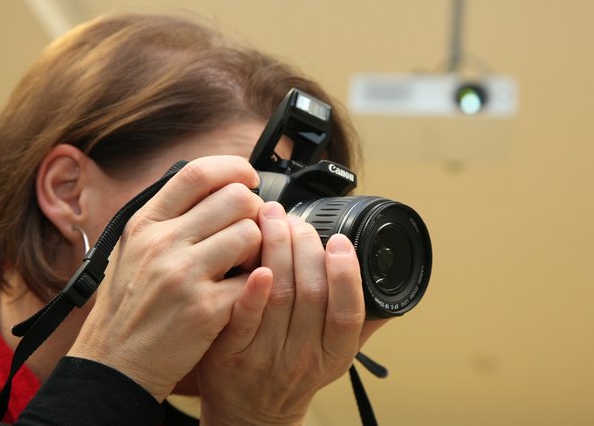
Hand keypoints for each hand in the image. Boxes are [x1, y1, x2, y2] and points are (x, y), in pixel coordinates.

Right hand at [68, 156, 264, 400]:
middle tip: (249, 230)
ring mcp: (184, 275)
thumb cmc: (129, 306)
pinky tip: (240, 293)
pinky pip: (254, 278)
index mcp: (146, 223)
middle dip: (254, 211)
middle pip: (235, 198)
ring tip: (244, 264)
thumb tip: (215, 187)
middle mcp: (163, 243)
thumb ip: (169, 218)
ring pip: (251, 234)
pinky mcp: (206, 308)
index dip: (232, 168)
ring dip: (259, 248)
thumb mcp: (134, 250)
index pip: (197, 173)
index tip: (247, 178)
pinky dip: (256, 284)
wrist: (115, 363)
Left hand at [197, 201, 387, 425]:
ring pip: (280, 294)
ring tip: (273, 217)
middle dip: (306, 246)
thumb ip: (358, 326)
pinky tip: (256, 262)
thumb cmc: (294, 377)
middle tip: (297, 219)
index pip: (348, 312)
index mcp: (333, 353)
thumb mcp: (335, 358)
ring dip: (278, 248)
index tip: (340, 241)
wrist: (250, 413)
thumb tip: (391, 297)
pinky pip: (245, 317)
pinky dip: (253, 289)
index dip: (346, 274)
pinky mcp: (232, 352)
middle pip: (312, 293)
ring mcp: (267, 355)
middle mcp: (303, 356)